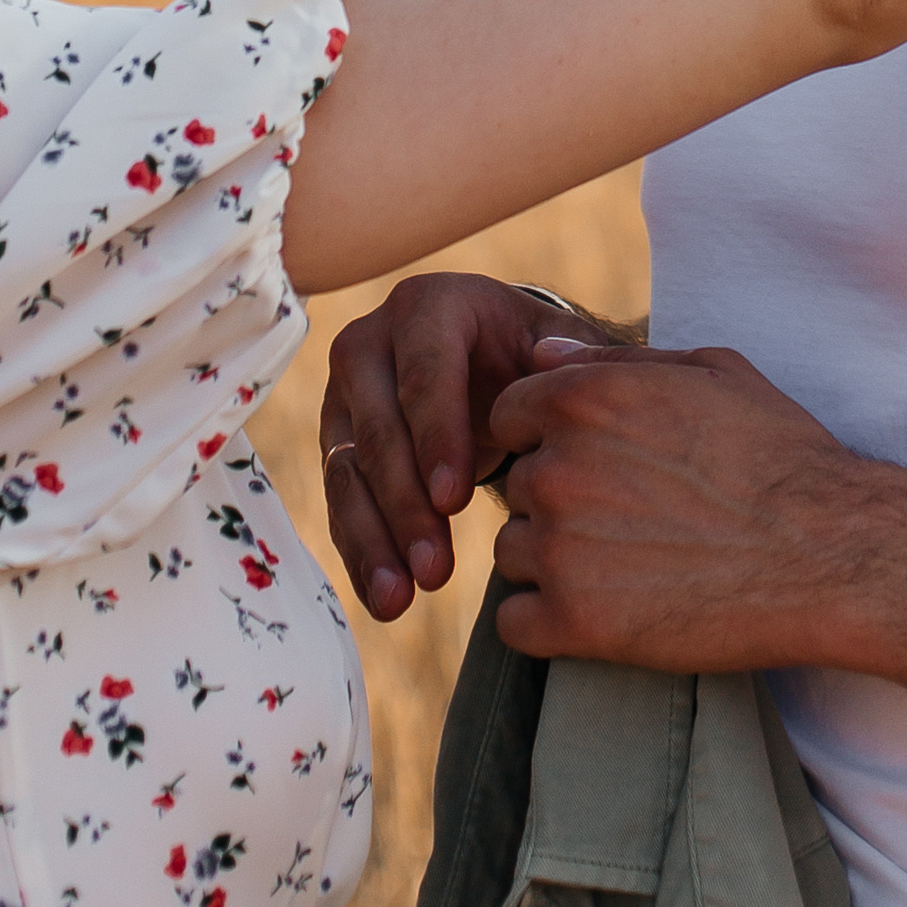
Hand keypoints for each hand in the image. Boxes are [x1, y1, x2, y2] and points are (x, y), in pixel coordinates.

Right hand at [318, 274, 615, 618]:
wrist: (491, 361)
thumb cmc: (533, 355)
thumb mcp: (555, 345)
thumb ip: (570, 355)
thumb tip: (556, 363)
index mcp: (430, 306)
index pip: (424, 372)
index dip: (436, 436)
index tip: (457, 502)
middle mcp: (371, 342)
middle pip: (378, 429)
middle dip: (405, 504)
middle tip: (436, 569)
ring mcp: (345, 396)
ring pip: (347, 472)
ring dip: (373, 540)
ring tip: (403, 599)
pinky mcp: (336, 444)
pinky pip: (340, 502)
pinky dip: (362, 553)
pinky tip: (386, 600)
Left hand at [489, 344, 877, 668]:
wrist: (830, 553)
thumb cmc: (780, 455)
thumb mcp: (711, 373)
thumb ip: (613, 360)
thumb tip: (541, 351)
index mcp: (583, 399)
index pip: (509, 416)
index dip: (549, 439)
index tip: (597, 466)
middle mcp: (559, 468)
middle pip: (518, 487)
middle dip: (561, 501)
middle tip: (632, 520)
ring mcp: (561, 548)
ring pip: (515, 553)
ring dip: (555, 562)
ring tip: (629, 566)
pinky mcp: (574, 622)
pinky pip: (515, 623)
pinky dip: (549, 624)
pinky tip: (605, 612)